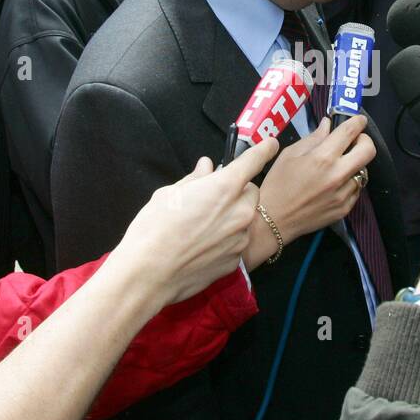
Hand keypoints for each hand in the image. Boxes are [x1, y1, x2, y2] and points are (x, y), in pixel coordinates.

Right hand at [115, 139, 277, 304]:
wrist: (148, 274)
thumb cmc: (154, 228)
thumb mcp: (169, 194)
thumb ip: (195, 179)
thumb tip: (207, 166)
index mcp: (224, 188)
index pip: (253, 161)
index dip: (263, 150)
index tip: (271, 145)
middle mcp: (240, 212)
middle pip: (251, 193)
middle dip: (238, 191)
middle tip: (213, 198)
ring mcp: (240, 239)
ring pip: (245, 219)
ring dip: (233, 217)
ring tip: (203, 227)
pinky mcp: (235, 261)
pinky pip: (237, 242)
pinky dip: (226, 240)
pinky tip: (203, 247)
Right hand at [247, 117, 376, 266]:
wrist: (273, 220)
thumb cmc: (277, 184)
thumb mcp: (290, 155)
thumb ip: (313, 138)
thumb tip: (328, 125)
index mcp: (322, 157)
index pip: (350, 132)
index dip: (357, 122)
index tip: (358, 120)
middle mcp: (337, 175)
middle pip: (368, 150)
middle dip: (364, 141)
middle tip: (353, 142)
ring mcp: (343, 194)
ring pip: (363, 171)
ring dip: (354, 164)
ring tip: (338, 167)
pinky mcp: (345, 208)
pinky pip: (356, 189)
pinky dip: (349, 182)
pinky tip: (334, 184)